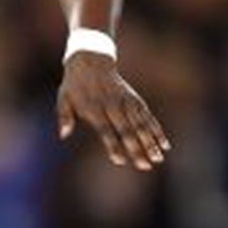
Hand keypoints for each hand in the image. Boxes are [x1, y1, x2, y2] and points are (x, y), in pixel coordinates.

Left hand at [56, 53, 170, 170]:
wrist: (91, 60)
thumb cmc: (75, 85)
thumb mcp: (64, 98)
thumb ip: (64, 116)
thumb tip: (63, 134)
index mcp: (94, 107)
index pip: (105, 129)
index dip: (113, 145)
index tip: (119, 161)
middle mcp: (113, 105)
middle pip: (127, 130)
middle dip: (137, 148)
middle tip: (145, 167)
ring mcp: (126, 101)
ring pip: (141, 124)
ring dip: (151, 142)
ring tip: (158, 159)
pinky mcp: (135, 99)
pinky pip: (148, 116)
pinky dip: (156, 130)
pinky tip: (164, 145)